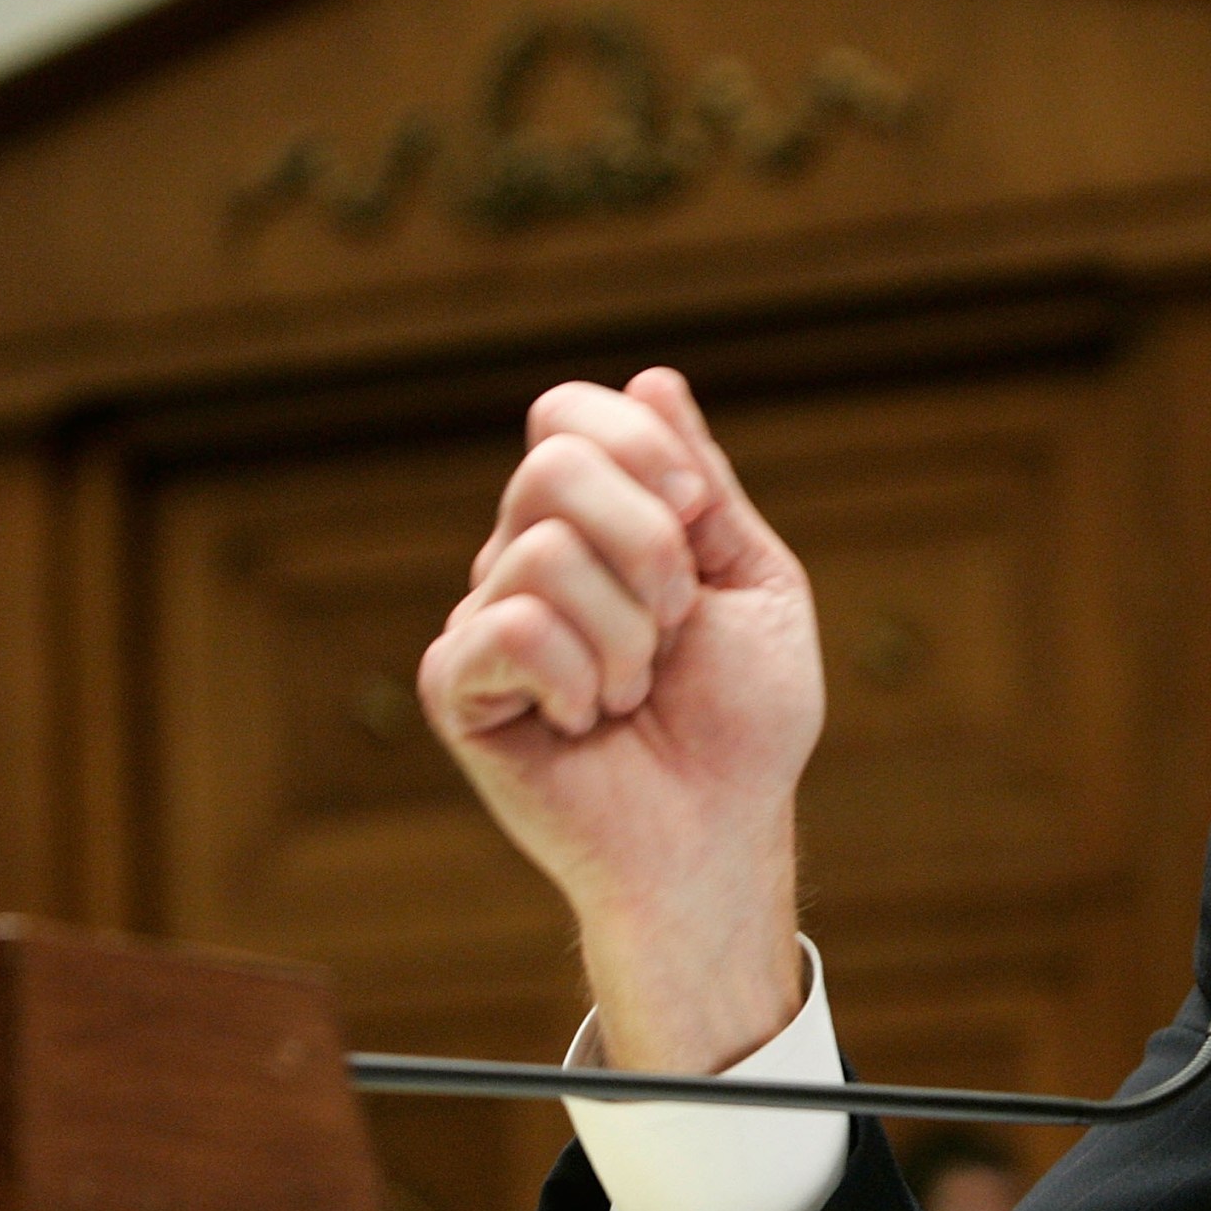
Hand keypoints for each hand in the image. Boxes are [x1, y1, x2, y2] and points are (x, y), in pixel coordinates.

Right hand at [419, 369, 824, 1073]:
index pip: (568, 413)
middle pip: (555, 461)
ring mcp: (486, 617)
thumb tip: (652, 379)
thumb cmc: (743, 722)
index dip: (641, 445)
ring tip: (635, 692)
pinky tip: (588, 721)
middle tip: (676, 625)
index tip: (697, 515)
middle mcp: (526, 555)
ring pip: (543, 547)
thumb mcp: (752, 581)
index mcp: (595, 522)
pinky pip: (511, 625)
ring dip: (627, 633)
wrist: (720, 831)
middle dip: (652, 544)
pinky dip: (579, 676)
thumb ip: (703, 485)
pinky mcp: (458, 685)